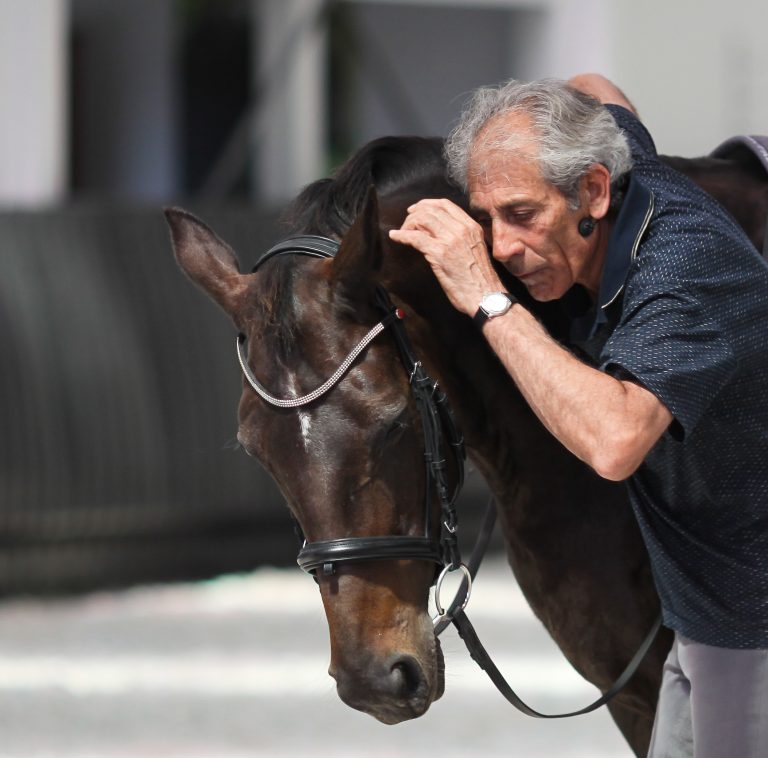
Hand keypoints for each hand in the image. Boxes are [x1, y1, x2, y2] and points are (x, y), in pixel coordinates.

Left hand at [388, 198, 504, 315]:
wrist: (485, 296)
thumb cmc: (480, 280)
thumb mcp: (474, 250)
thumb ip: (461, 238)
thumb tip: (439, 234)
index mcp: (471, 227)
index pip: (446, 204)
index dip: (427, 204)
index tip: (417, 209)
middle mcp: (462, 229)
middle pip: (431, 210)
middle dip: (415, 214)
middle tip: (406, 222)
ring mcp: (450, 240)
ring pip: (422, 220)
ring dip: (408, 224)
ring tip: (401, 232)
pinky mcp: (439, 254)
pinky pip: (415, 238)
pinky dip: (402, 235)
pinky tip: (395, 236)